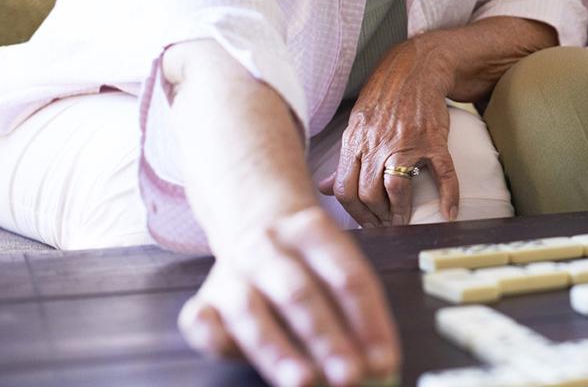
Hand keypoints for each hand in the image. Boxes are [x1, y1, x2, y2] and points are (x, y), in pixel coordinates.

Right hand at [177, 206, 398, 386]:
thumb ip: (356, 309)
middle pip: (300, 294)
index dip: (368, 321)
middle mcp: (268, 247)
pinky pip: (203, 322)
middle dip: (327, 339)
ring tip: (305, 382)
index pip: (347, 277)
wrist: (253, 217)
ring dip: (278, 350)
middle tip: (351, 376)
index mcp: (312, 231)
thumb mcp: (336, 260)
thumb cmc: (308, 257)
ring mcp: (231, 272)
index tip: (384, 360)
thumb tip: (380, 365)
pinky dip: (219, 342)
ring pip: (251, 311)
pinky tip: (238, 358)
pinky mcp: (204, 298)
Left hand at [319, 38, 459, 226]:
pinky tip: (449, 212)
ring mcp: (406, 141)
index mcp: (356, 141)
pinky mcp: (433, 139)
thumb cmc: (386, 95)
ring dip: (400, 211)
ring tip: (404, 221)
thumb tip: (325, 187)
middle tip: (385, 225)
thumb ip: (344, 158)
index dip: (354, 213)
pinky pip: (442, 172)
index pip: (345, 189)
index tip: (365, 221)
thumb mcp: (357, 123)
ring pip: (396, 186)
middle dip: (375, 217)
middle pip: (367, 193)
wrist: (417, 67)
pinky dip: (448, 195)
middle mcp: (378, 143)